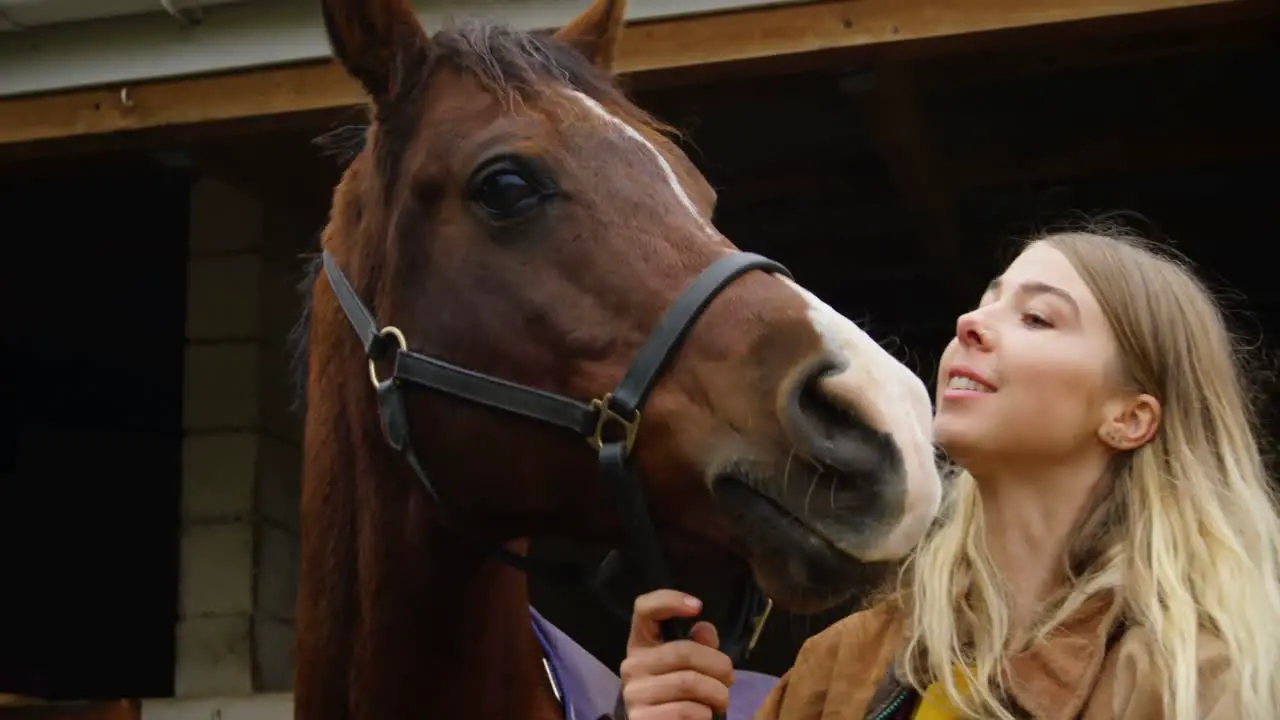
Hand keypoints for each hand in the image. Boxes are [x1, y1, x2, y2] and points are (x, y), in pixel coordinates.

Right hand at [619, 589, 734, 719]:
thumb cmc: (680, 694)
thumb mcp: (692, 665)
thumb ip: (700, 645)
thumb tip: (704, 628)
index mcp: (642, 643)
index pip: (644, 609)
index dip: (669, 600)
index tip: (697, 606)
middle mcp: (631, 665)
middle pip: (683, 651)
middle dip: (718, 665)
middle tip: (729, 677)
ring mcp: (634, 694)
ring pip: (689, 683)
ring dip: (718, 693)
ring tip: (721, 699)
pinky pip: (686, 711)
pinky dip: (705, 714)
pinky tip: (703, 715)